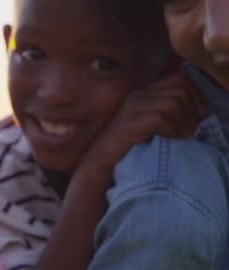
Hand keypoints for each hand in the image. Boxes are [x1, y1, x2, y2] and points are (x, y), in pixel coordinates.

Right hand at [85, 72, 204, 172]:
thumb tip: (198, 109)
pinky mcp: (130, 122)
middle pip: (179, 90)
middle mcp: (137, 95)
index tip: (200, 114)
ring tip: (184, 138)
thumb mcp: (148, 123)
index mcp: (142, 92)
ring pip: (173, 104)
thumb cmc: (127, 144)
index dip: (195, 94)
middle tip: (194, 129)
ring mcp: (132, 107)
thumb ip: (164, 111)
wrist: (100, 159)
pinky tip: (171, 141)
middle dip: (192, 111)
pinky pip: (162, 119)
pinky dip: (172, 131)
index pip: (178, 79)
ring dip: (184, 123)